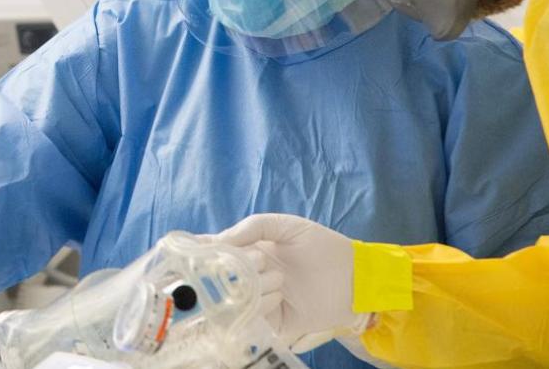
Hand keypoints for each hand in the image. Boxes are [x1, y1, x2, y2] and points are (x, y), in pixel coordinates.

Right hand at [211, 214, 366, 351]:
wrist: (354, 278)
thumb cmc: (324, 247)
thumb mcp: (288, 226)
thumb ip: (253, 226)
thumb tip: (218, 240)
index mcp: (249, 251)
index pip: (216, 252)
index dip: (203, 251)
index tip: (194, 251)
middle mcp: (250, 277)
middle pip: (220, 276)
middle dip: (236, 267)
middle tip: (259, 260)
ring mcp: (260, 300)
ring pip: (235, 297)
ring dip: (255, 286)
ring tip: (280, 279)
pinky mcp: (273, 322)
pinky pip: (252, 318)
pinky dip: (261, 306)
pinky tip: (278, 296)